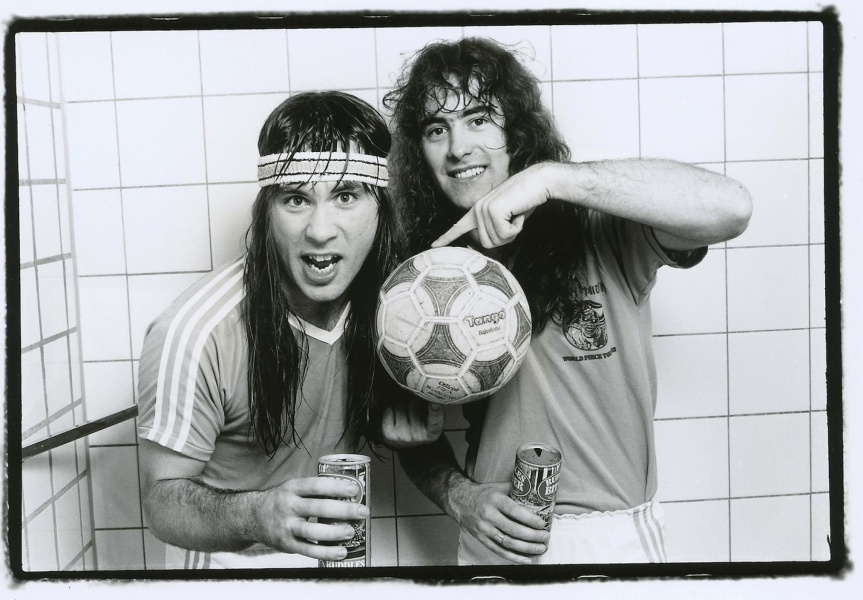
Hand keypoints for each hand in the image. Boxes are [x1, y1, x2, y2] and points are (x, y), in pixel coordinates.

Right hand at [253, 476, 368, 560]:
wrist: (253, 516)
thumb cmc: (282, 500)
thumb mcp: (293, 488)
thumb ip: (315, 490)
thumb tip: (348, 494)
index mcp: (292, 488)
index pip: (316, 486)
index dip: (336, 487)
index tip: (354, 490)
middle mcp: (288, 506)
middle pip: (318, 508)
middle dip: (343, 510)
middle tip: (362, 511)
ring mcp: (287, 526)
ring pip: (312, 532)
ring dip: (334, 533)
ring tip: (351, 531)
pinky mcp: (287, 544)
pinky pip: (308, 550)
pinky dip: (326, 552)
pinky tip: (341, 551)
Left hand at [381, 396, 444, 447]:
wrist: (405, 444)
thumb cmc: (419, 427)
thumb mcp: (432, 420)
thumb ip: (433, 408)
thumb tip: (427, 391)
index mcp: (431, 433)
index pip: (435, 421)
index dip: (435, 411)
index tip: (435, 403)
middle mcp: (417, 436)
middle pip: (414, 404)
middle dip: (413, 401)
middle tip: (415, 407)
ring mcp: (402, 436)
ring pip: (400, 405)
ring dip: (401, 406)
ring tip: (405, 414)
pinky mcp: (389, 434)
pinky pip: (389, 410)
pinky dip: (391, 410)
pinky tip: (395, 417)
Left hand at [431, 164, 551, 248]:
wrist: (537, 182)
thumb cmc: (525, 200)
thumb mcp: (507, 218)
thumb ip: (496, 229)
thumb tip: (489, 243)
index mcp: (477, 211)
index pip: (458, 227)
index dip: (446, 238)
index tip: (433, 245)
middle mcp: (476, 210)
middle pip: (487, 244)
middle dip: (505, 238)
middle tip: (514, 220)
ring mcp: (483, 209)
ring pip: (496, 241)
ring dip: (512, 232)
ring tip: (516, 213)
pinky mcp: (492, 210)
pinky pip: (505, 234)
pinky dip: (517, 227)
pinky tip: (518, 212)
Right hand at [451, 480, 549, 563]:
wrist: (461, 502)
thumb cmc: (484, 494)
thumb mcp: (499, 488)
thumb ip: (517, 490)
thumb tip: (539, 493)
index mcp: (495, 500)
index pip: (515, 511)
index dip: (530, 519)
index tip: (542, 523)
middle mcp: (489, 515)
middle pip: (514, 529)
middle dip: (533, 536)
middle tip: (545, 537)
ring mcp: (484, 529)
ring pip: (508, 543)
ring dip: (527, 548)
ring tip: (540, 548)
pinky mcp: (482, 539)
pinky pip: (500, 551)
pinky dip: (514, 557)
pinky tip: (527, 559)